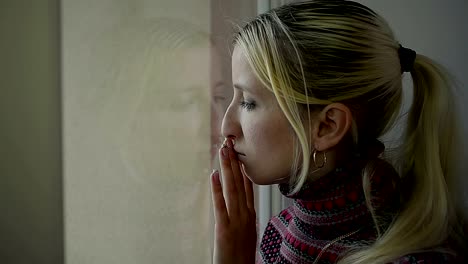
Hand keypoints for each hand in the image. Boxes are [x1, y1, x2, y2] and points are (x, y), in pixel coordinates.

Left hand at [210, 138, 256, 263]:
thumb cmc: (242, 256)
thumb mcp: (247, 232)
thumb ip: (245, 217)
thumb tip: (242, 205)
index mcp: (251, 215)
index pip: (248, 186)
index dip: (243, 168)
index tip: (239, 153)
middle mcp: (246, 214)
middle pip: (240, 183)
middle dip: (234, 162)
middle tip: (229, 143)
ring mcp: (236, 220)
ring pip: (232, 189)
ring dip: (227, 169)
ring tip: (223, 151)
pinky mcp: (224, 229)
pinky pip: (220, 205)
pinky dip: (217, 189)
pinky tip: (213, 175)